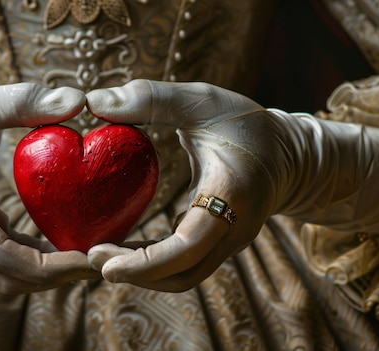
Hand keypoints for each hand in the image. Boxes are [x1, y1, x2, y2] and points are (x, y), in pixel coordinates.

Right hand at [0, 83, 101, 292]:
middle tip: (105, 258)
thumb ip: (22, 101)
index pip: (2, 255)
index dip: (50, 264)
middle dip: (60, 275)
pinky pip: (7, 268)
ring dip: (51, 275)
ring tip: (94, 255)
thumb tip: (78, 101)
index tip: (91, 256)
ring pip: (10, 280)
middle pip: (11, 278)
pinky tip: (68, 247)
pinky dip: (39, 264)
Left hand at [85, 80, 286, 291]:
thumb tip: (95, 100)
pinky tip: (122, 248)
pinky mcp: (219, 243)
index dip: (146, 262)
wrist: (288, 153)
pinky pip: (184, 264)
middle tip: (90, 257)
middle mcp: (235, 227)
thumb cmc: (244, 122)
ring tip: (99, 255)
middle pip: (183, 274)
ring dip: (141, 273)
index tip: (104, 263)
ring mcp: (229, 241)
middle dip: (136, 274)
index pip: (189, 245)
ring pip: (183, 276)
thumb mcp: (200, 100)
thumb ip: (150, 97)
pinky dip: (152, 263)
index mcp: (232, 193)